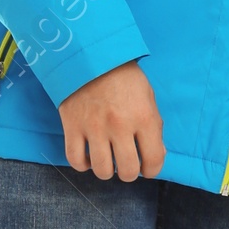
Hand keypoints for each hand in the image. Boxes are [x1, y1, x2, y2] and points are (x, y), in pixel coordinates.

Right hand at [59, 62, 165, 180]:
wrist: (90, 55)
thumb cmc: (124, 77)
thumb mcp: (148, 97)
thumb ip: (154, 127)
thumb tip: (156, 155)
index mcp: (144, 117)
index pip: (154, 160)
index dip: (153, 169)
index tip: (147, 167)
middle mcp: (120, 126)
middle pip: (128, 171)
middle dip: (130, 173)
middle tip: (128, 164)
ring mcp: (94, 128)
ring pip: (102, 170)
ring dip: (107, 171)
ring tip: (108, 161)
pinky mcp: (72, 126)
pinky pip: (75, 159)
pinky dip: (82, 165)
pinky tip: (88, 157)